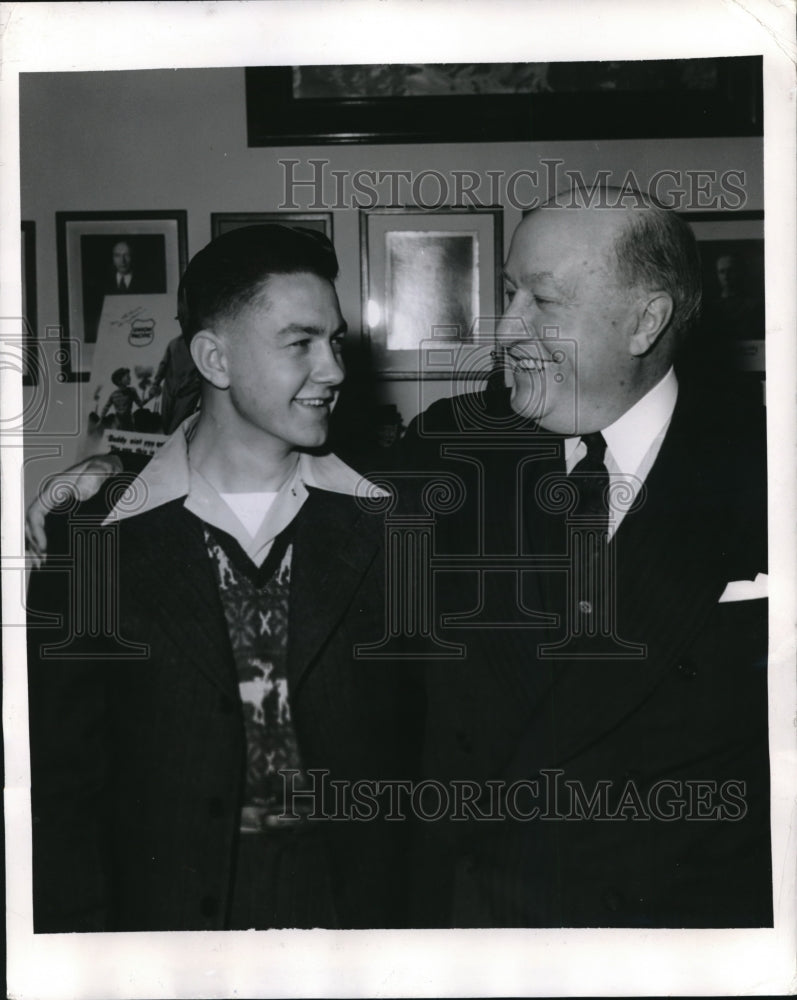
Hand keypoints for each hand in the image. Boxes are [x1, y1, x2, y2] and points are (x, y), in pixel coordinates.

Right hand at [25, 453, 123, 567]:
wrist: (111, 467)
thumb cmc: (104, 468)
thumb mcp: (101, 469)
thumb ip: (93, 478)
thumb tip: (80, 494)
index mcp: (55, 489)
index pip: (36, 512)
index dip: (36, 531)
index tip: (44, 548)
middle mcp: (51, 497)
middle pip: (33, 523)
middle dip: (34, 543)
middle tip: (42, 561)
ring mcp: (56, 504)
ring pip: (38, 527)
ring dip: (37, 544)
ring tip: (41, 563)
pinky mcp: (63, 510)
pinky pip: (49, 526)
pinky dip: (47, 540)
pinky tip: (51, 553)